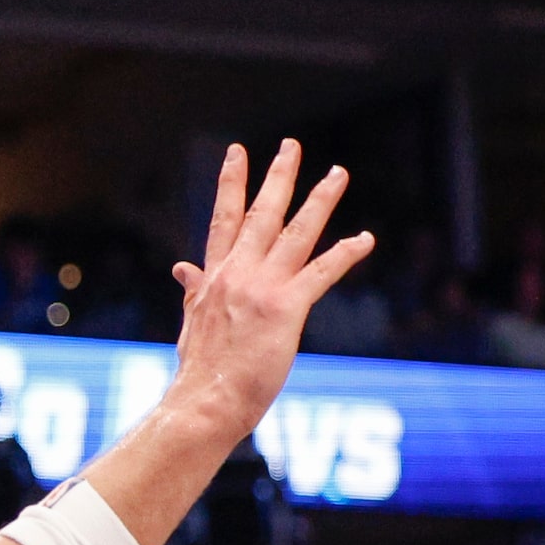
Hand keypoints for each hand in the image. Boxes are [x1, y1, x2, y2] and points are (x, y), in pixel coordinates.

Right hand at [167, 141, 375, 438]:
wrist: (204, 400)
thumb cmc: (200, 370)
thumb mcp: (192, 321)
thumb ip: (193, 290)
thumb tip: (180, 268)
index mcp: (213, 277)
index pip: (223, 219)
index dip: (231, 183)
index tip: (238, 154)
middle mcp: (236, 274)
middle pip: (260, 214)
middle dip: (277, 177)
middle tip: (290, 145)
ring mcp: (261, 288)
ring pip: (294, 233)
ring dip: (318, 200)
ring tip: (337, 173)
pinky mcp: (286, 308)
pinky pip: (321, 272)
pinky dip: (345, 253)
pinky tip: (364, 238)